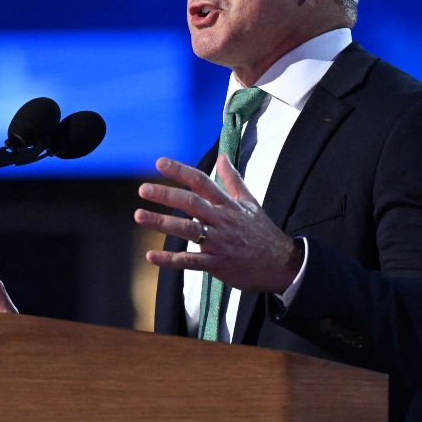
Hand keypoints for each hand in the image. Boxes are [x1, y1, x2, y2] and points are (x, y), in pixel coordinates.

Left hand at [134, 156, 302, 293]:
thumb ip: (232, 180)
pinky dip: (170, 260)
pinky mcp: (217, 264)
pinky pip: (190, 261)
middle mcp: (222, 220)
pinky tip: (151, 256)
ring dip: (162, 223)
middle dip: (166, 195)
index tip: (159, 162)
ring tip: (139, 215)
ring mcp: (219, 243)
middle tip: (142, 189)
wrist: (282, 264)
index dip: (180, 171)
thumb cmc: (263, 233)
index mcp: (228, 205)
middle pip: (191, 203)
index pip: (202, 182)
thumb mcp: (250, 202)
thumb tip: (222, 157)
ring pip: (187, 230)